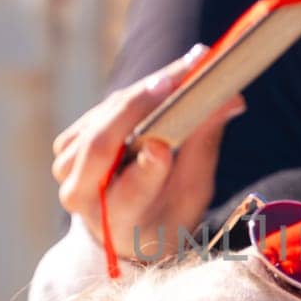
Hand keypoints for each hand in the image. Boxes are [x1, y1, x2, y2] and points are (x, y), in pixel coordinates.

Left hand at [50, 46, 245, 262]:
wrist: (124, 225)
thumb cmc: (166, 213)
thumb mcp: (192, 191)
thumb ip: (203, 146)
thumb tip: (232, 99)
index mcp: (116, 223)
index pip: (128, 195)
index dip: (146, 170)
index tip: (163, 146)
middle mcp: (82, 195)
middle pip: (102, 146)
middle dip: (138, 108)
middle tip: (176, 82)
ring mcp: (68, 167)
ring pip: (103, 121)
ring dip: (142, 95)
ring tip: (181, 75)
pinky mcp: (69, 144)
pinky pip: (102, 111)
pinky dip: (134, 95)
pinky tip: (162, 84)